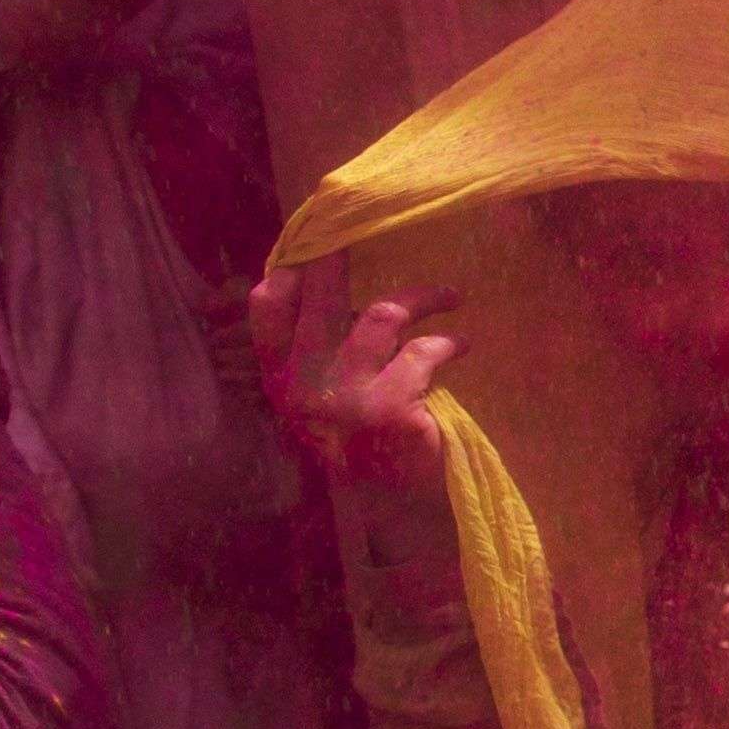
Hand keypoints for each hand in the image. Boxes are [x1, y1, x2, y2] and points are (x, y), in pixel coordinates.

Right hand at [251, 261, 465, 497]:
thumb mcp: (328, 393)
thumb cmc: (365, 436)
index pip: (267, 311)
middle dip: (344, 258)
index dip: (292, 268)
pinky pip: (423, 352)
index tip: (320, 242)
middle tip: (371, 226)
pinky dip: (448, 342)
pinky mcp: (389, 409)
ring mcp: (345, 399)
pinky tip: (461, 344)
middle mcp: (303, 387)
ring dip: (425, 297)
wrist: (399, 503)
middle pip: (322, 300)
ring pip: (383, 315)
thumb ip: (324, 345)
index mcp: (281, 378)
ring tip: (452, 296)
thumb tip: (331, 274)